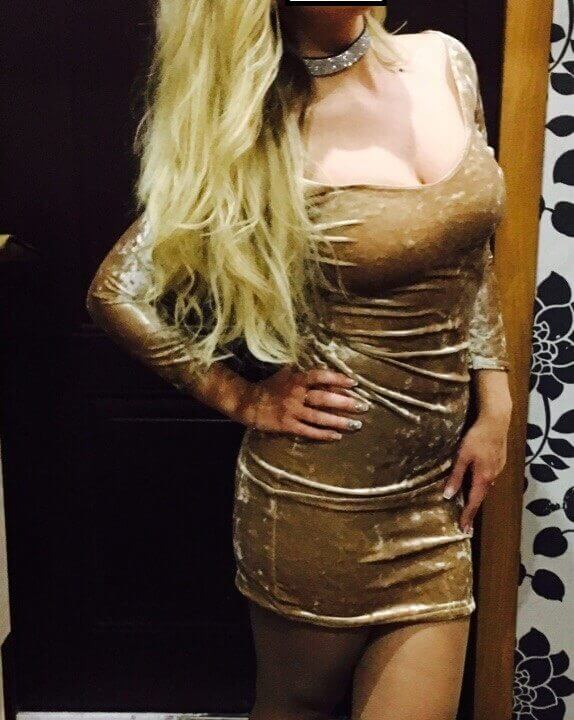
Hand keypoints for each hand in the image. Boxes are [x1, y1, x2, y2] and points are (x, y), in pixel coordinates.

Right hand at [240, 365, 369, 440]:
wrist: (248, 403)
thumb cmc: (270, 387)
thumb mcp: (285, 373)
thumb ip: (302, 371)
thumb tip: (322, 367)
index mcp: (297, 379)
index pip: (321, 377)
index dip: (338, 379)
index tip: (354, 383)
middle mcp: (296, 394)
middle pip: (325, 399)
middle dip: (346, 403)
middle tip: (363, 407)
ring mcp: (292, 411)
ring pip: (320, 417)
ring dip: (339, 421)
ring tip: (356, 425)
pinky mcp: (287, 426)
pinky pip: (308, 431)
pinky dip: (323, 434)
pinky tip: (337, 437)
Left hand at [442, 412, 509, 532]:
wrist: (497, 421)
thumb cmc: (477, 437)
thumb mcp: (462, 456)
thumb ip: (456, 476)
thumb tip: (448, 496)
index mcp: (483, 477)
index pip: (474, 502)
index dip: (468, 516)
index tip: (464, 530)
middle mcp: (493, 477)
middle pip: (481, 497)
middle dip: (472, 511)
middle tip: (465, 525)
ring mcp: (498, 469)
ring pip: (485, 488)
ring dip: (476, 499)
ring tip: (468, 508)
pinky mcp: (499, 462)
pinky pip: (488, 479)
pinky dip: (481, 487)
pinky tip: (476, 486)